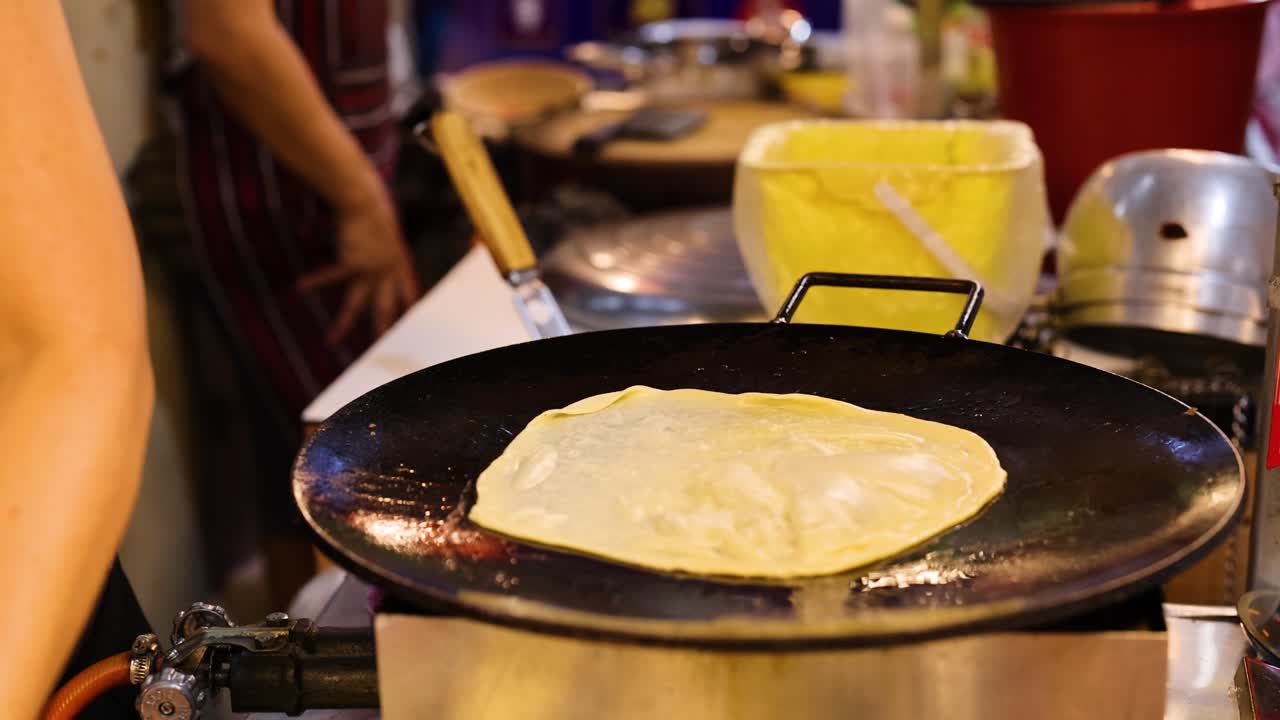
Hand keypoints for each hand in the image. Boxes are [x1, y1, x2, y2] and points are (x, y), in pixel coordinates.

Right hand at [298, 192, 419, 343]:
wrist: (365, 201)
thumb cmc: (376, 213)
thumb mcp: (390, 236)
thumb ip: (389, 254)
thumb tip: (383, 264)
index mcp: (401, 264)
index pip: (408, 294)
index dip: (408, 311)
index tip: (411, 330)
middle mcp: (388, 271)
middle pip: (385, 308)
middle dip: (382, 331)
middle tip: (380, 350)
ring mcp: (371, 269)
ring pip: (356, 303)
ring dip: (344, 323)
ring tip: (331, 340)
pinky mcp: (352, 262)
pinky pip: (330, 276)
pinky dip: (315, 281)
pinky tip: (300, 288)